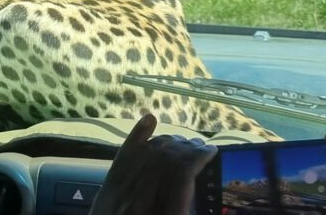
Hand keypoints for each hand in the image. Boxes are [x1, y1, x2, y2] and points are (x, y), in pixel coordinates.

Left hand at [89, 115, 216, 214]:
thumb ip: (185, 204)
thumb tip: (218, 201)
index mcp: (165, 213)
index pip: (182, 172)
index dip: (199, 157)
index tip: (212, 151)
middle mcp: (139, 200)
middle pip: (165, 158)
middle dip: (186, 147)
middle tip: (202, 147)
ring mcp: (120, 193)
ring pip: (146, 153)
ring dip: (168, 142)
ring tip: (183, 144)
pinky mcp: (108, 190)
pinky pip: (123, 156)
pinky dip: (137, 136)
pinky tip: (150, 120)